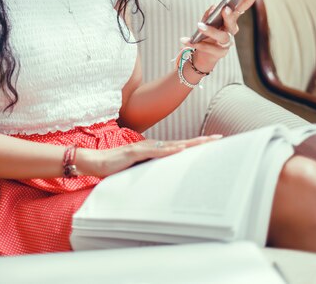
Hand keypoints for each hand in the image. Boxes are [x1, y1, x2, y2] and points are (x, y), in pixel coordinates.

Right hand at [75, 135, 222, 177]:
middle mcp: (153, 146)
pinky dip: (168, 150)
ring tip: (205, 143)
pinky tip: (179, 150)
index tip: (213, 143)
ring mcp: (144, 148)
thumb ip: (153, 169)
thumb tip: (168, 177)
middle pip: (181, 143)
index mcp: (155, 150)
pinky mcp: (135, 152)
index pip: (180, 147)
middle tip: (219, 139)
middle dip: (200, 142)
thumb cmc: (117, 167)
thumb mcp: (140, 170)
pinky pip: (154, 152)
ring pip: (171, 145)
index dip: (196, 145)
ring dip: (189, 144)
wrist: (96, 163)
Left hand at [180, 0, 261, 76]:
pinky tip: (184, 39)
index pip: (243, 6)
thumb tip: (214, 8)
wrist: (202, 56)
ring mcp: (227, 43)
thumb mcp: (206, 21)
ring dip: (210, 30)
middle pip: (233, 23)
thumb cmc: (206, 34)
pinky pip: (208, 48)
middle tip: (224, 9)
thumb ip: (209, 14)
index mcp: (231, 20)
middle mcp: (231, 31)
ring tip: (199, 26)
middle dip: (229, 16)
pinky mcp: (219, 54)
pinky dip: (195, 43)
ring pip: (222, 37)